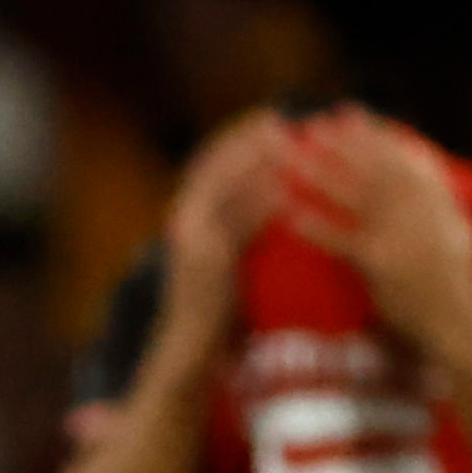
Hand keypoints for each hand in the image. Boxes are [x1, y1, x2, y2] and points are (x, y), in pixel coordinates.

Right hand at [146, 110, 289, 370]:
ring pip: (222, 186)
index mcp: (187, 217)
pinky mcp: (206, 261)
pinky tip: (287, 190)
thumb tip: (279, 203)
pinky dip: (260, 202)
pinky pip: (236, 224)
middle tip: (278, 119)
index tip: (268, 118)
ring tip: (285, 140)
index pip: (209, 162)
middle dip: (243, 137)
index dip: (236, 137)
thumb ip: (244, 231)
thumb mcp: (229, 262)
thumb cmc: (217, 314)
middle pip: (212, 164)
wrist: (190, 353)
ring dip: (254, 159)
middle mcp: (184, 222)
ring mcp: (192, 241)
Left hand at [276, 105, 471, 352]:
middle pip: (373, 166)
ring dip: (321, 173)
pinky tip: (290, 215)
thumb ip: (436, 192)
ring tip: (292, 157)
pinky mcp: (380, 263)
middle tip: (312, 123)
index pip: (399, 154)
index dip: (370, 132)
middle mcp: (418, 209)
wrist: (455, 320)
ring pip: (354, 195)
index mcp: (436, 197)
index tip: (347, 112)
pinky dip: (316, 227)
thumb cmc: (453, 278)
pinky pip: (342, 240)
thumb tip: (421, 157)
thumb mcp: (456, 225)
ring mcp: (399, 234)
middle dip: (342, 142)